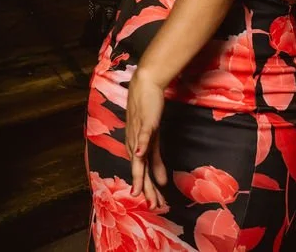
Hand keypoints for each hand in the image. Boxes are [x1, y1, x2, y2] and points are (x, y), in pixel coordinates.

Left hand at [125, 69, 168, 208]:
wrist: (144, 88)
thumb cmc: (147, 115)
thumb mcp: (154, 142)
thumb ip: (156, 162)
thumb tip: (161, 181)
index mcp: (136, 150)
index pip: (143, 174)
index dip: (148, 190)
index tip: (154, 207)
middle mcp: (134, 144)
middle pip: (140, 170)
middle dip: (145, 188)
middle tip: (151, 206)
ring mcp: (138, 134)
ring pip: (139, 157)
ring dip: (140, 174)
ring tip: (141, 190)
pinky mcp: (144, 122)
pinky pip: (142, 135)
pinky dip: (141, 145)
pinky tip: (140, 154)